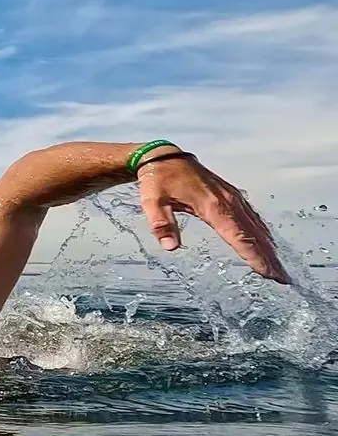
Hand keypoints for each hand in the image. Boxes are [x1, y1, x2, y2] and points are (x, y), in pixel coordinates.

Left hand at [136, 152, 289, 283]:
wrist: (164, 157)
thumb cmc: (159, 180)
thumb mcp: (152, 202)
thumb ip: (162, 224)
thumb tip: (170, 247)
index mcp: (212, 205)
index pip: (238, 236)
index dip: (254, 255)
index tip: (267, 272)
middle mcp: (228, 201)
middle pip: (254, 234)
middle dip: (269, 257)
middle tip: (283, 278)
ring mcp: (232, 197)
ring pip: (256, 226)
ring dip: (269, 247)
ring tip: (279, 268)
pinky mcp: (231, 195)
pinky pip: (252, 217)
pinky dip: (262, 233)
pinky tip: (266, 244)